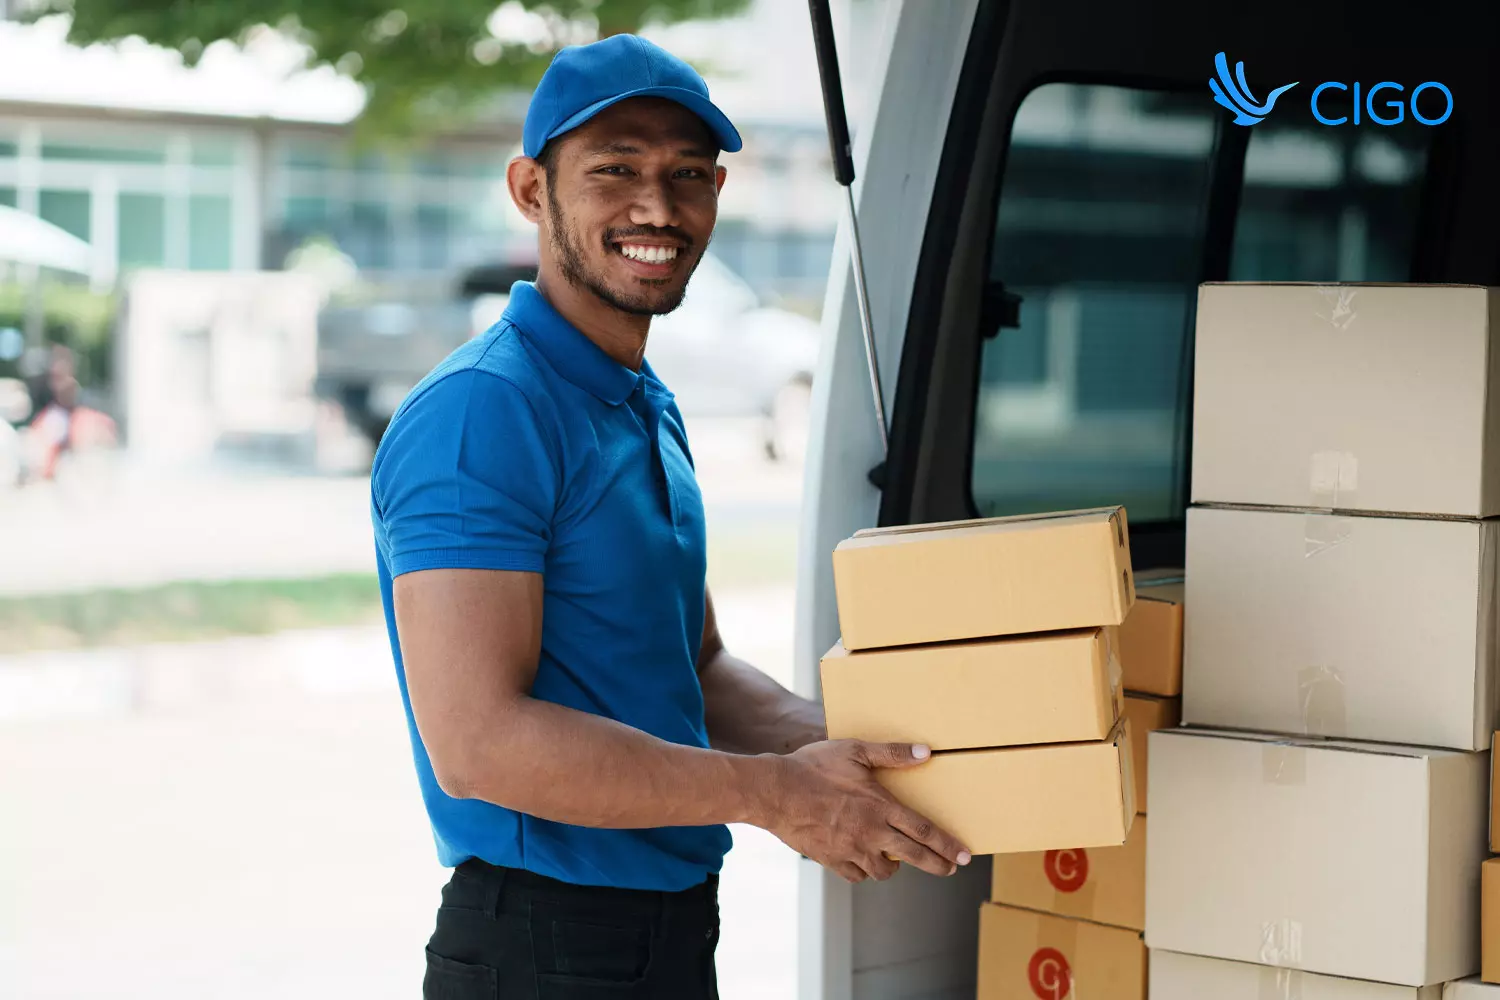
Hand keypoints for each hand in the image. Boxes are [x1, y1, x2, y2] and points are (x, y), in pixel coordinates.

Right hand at [759, 740, 971, 883]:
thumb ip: (892, 753)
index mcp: (880, 807)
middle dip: (937, 865)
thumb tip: (926, 752)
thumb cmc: (814, 767)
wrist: (775, 792)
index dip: (948, 846)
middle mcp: (871, 833)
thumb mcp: (854, 750)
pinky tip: (862, 860)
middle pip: (914, 857)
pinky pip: (856, 875)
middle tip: (949, 869)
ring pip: (884, 871)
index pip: (925, 832)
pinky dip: (863, 870)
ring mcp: (851, 850)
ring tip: (896, 858)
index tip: (964, 856)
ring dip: (895, 866)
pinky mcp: (831, 860)